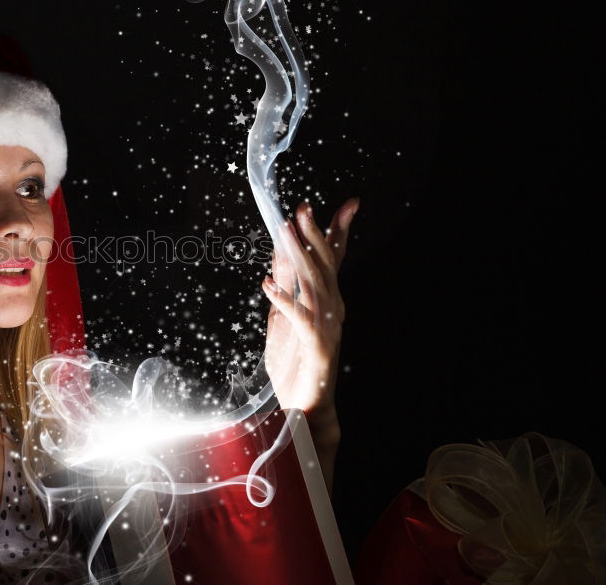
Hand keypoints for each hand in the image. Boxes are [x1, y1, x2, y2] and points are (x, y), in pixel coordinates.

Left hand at [261, 198, 358, 428]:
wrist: (306, 410)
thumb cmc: (296, 366)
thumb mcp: (283, 320)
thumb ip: (286, 289)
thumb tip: (279, 256)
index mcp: (327, 301)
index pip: (334, 260)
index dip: (338, 231)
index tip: (349, 204)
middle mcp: (332, 309)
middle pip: (325, 265)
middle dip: (314, 235)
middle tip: (303, 209)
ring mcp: (327, 327)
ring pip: (313, 285)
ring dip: (298, 258)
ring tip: (284, 233)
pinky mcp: (315, 346)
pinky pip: (299, 318)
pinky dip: (283, 300)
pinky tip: (267, 284)